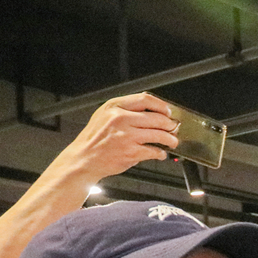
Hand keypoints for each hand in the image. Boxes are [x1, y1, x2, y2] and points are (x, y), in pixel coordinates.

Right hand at [62, 94, 177, 177]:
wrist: (84, 158)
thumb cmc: (95, 139)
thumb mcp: (104, 116)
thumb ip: (124, 111)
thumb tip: (150, 111)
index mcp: (114, 107)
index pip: (145, 99)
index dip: (161, 106)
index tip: (168, 112)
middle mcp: (121, 118)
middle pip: (157, 117)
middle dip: (169, 124)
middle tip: (173, 128)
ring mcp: (127, 135)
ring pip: (159, 134)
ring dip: (170, 139)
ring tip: (172, 142)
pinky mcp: (131, 152)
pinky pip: (154, 151)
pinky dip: (160, 153)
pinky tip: (160, 154)